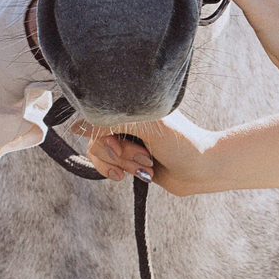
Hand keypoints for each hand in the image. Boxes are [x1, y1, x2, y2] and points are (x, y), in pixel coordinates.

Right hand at [87, 113, 228, 195]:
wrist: (203, 170)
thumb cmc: (183, 144)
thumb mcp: (149, 127)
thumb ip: (112, 122)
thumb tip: (75, 126)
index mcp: (131, 105)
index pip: (96, 117)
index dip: (103, 136)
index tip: (119, 146)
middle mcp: (126, 119)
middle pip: (96, 138)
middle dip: (120, 154)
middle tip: (145, 157)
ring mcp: (126, 139)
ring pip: (100, 155)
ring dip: (124, 164)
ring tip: (147, 166)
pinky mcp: (128, 158)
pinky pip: (108, 166)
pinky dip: (122, 171)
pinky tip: (141, 174)